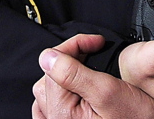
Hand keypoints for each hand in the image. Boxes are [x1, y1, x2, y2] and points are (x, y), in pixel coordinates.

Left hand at [32, 33, 153, 118]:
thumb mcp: (106, 90)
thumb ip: (72, 73)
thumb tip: (47, 56)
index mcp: (61, 112)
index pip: (53, 65)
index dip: (75, 46)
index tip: (95, 41)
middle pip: (49, 76)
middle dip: (71, 58)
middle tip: (94, 51)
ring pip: (50, 88)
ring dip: (66, 73)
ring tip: (88, 68)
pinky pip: (51, 105)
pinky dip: (61, 90)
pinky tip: (75, 87)